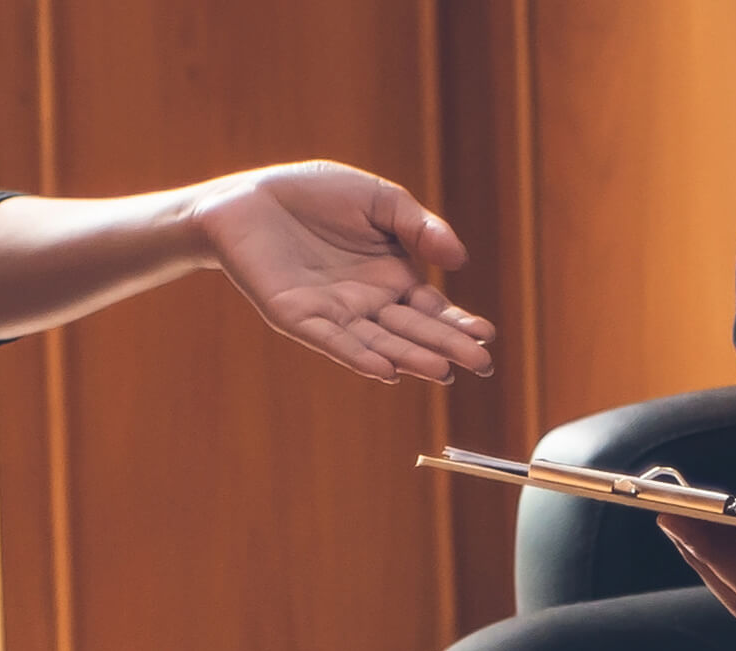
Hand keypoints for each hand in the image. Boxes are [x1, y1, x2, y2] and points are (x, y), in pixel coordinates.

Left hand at [187, 160, 495, 383]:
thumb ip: (420, 226)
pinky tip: (385, 371)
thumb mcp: (380, 200)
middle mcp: (366, 303)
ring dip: (410, 357)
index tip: (487, 336)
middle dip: (446, 347)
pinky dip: (358, 356)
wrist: (248, 195)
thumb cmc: (314, 195)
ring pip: (378, 342)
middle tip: (481, 365)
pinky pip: (332, 341)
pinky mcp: (297, 316)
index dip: (458, 323)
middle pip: (413, 331)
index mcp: (391, 277)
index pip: (432, 309)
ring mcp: (333, 313)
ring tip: (443, 371)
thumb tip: (460, 260)